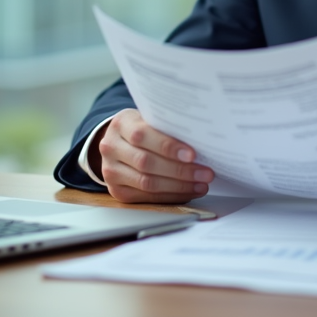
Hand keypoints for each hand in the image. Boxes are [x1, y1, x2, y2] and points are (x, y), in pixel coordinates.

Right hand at [91, 109, 214, 203]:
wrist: (118, 141)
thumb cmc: (142, 128)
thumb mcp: (150, 118)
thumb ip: (167, 126)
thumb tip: (200, 141)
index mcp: (121, 123)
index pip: (143, 135)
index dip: (168, 147)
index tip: (192, 154)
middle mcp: (111, 147)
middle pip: (146, 163)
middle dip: (180, 170)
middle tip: (205, 173)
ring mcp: (111, 171)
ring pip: (147, 183)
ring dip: (179, 186)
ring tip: (201, 184)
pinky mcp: (117, 191)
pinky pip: (146, 197)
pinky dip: (171, 196)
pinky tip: (188, 191)